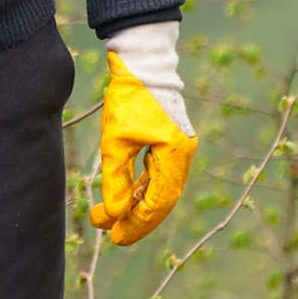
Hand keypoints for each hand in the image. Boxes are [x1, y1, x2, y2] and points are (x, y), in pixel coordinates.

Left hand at [89, 22, 196, 246]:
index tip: (114, 236)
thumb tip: (115, 214)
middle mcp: (183, 154)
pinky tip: (129, 198)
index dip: (137, 223)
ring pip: (162, 188)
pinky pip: (159, 173)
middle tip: (114, 236)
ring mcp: (180, 147)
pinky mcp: (171, 141)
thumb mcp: (116, 141)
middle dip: (139, 220)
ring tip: (116, 220)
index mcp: (175, 154)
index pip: (158, 202)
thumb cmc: (128, 97)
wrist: (141, 61)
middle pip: (163, 199)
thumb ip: (116, 179)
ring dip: (140, 205)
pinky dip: (144, 188)